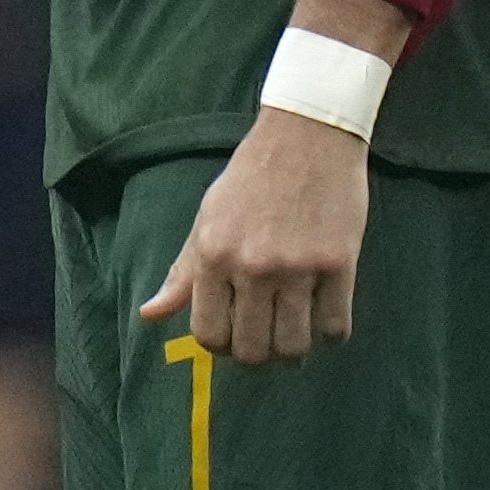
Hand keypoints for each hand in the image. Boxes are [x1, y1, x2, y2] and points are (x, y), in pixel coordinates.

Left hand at [139, 105, 367, 364]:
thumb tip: (150, 315)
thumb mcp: (207, 218)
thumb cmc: (252, 176)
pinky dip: (331, 330)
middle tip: (268, 338)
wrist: (307, 134)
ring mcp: (298, 266)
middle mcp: (253, 266)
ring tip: (296, 331)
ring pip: (294, 346)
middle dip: (259, 355)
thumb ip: (183, 272)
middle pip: (253, 350)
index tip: (236, 335)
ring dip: (294, 350)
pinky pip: (335, 325)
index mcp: (214, 255)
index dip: (223, 346)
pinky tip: (325, 312)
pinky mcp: (339, 262)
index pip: (209, 335)